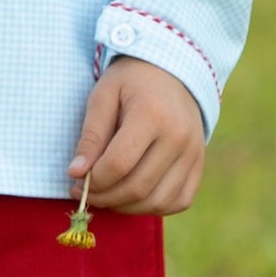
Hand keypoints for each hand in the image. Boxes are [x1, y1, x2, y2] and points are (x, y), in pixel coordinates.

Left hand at [68, 56, 205, 216]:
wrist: (173, 69)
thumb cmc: (131, 80)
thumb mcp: (103, 95)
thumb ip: (91, 135)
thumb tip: (76, 173)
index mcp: (152, 115)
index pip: (119, 163)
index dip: (94, 180)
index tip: (75, 181)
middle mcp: (178, 138)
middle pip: (138, 187)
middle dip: (106, 197)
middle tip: (85, 194)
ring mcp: (194, 154)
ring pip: (159, 201)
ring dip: (127, 207)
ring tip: (106, 196)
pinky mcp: (199, 164)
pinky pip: (179, 201)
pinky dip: (154, 207)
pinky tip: (133, 197)